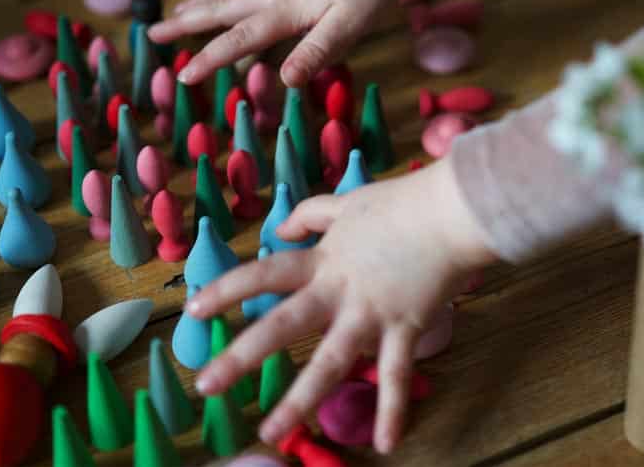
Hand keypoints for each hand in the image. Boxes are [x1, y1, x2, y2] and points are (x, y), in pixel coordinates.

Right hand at [148, 0, 428, 86]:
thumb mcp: (350, 26)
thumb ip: (315, 52)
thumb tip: (282, 80)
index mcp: (285, 10)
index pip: (238, 40)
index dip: (210, 60)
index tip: (184, 78)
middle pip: (221, 8)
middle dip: (185, 23)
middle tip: (152, 33)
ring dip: (202, 1)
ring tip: (177, 10)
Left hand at [185, 158, 496, 453]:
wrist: (450, 212)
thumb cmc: (401, 203)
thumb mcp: (348, 201)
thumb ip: (310, 214)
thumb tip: (280, 229)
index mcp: (323, 260)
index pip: (265, 274)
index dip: (227, 289)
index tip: (193, 308)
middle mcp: (338, 291)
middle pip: (282, 325)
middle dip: (241, 356)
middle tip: (206, 385)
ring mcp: (370, 314)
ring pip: (329, 363)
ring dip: (299, 401)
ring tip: (271, 433)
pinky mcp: (404, 328)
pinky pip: (396, 375)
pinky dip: (393, 410)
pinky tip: (387, 444)